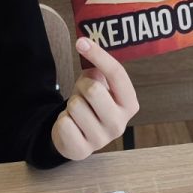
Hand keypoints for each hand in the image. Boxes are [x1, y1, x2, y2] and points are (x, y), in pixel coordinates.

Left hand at [51, 39, 139, 159]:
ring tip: (78, 111)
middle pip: (94, 90)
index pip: (117, 74)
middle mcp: (120, 124)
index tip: (81, 42)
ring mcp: (102, 140)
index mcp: (129, 103)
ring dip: (71, 104)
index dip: (99, 55)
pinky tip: (71, 125)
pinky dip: (63, 120)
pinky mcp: (82, 150)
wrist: (79, 134)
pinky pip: (65, 124)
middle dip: (82, 86)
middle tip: (82, 93)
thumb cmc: (92, 103)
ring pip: (75, 106)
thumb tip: (87, 44)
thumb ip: (98, 68)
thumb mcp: (99, 83)